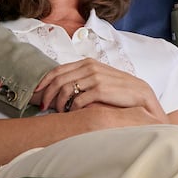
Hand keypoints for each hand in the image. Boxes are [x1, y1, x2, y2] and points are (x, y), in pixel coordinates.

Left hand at [34, 59, 165, 120]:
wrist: (142, 97)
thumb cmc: (119, 91)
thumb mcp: (100, 80)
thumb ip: (82, 80)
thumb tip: (58, 90)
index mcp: (88, 63)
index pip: (57, 70)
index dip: (43, 83)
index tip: (35, 94)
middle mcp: (90, 67)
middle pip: (58, 80)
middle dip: (46, 95)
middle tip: (43, 107)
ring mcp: (96, 77)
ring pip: (65, 89)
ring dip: (58, 103)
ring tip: (58, 112)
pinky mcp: (101, 89)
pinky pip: (77, 100)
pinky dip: (70, 109)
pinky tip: (72, 114)